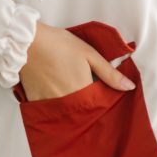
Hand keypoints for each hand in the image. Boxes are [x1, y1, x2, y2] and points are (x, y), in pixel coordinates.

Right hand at [18, 21, 136, 101]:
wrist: (28, 43)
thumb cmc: (59, 44)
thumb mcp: (89, 54)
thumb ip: (109, 73)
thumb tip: (128, 87)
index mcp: (83, 90)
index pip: (99, 104)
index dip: (102, 99)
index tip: (100, 92)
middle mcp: (69, 101)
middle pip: (84, 111)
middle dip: (87, 105)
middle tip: (82, 88)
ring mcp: (52, 104)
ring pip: (68, 112)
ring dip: (72, 107)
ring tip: (68, 90)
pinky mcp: (38, 102)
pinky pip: (51, 111)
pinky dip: (55, 106)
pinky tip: (55, 92)